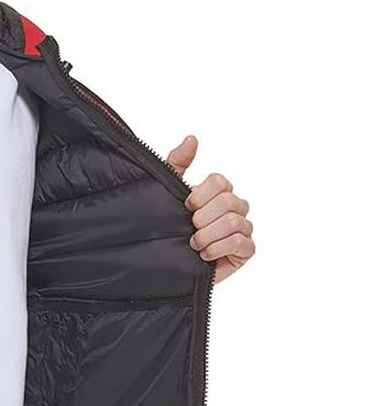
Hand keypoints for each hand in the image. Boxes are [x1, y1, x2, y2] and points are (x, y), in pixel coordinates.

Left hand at [166, 135, 254, 283]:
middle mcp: (233, 208)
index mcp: (217, 193)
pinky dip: (219, 248)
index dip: (201, 194)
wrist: (162, 267)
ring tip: (194, 244)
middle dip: (202, 218)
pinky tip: (204, 255)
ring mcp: (241, 229)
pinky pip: (241, 242)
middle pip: (228, 201)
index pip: (220, 182)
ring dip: (208, 235)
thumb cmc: (166, 230)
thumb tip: (191, 138)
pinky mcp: (244, 252)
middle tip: (189, 228)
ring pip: (234, 221)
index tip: (186, 206)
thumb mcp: (167, 194)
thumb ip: (177, 165)